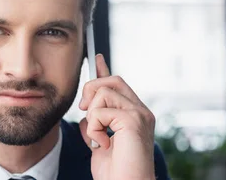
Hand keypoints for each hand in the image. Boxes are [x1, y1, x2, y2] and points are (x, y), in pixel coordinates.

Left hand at [78, 54, 155, 179]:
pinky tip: (102, 144)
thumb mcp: (100, 146)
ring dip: (92, 116)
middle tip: (85, 112)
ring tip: (99, 139)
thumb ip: (95, 128)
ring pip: (103, 93)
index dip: (104, 71)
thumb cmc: (116, 173)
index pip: (118, 86)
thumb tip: (86, 115)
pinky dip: (94, 129)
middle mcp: (141, 112)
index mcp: (134, 116)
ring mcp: (139, 115)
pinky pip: (99, 111)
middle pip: (112, 81)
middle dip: (91, 91)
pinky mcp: (132, 120)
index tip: (96, 57)